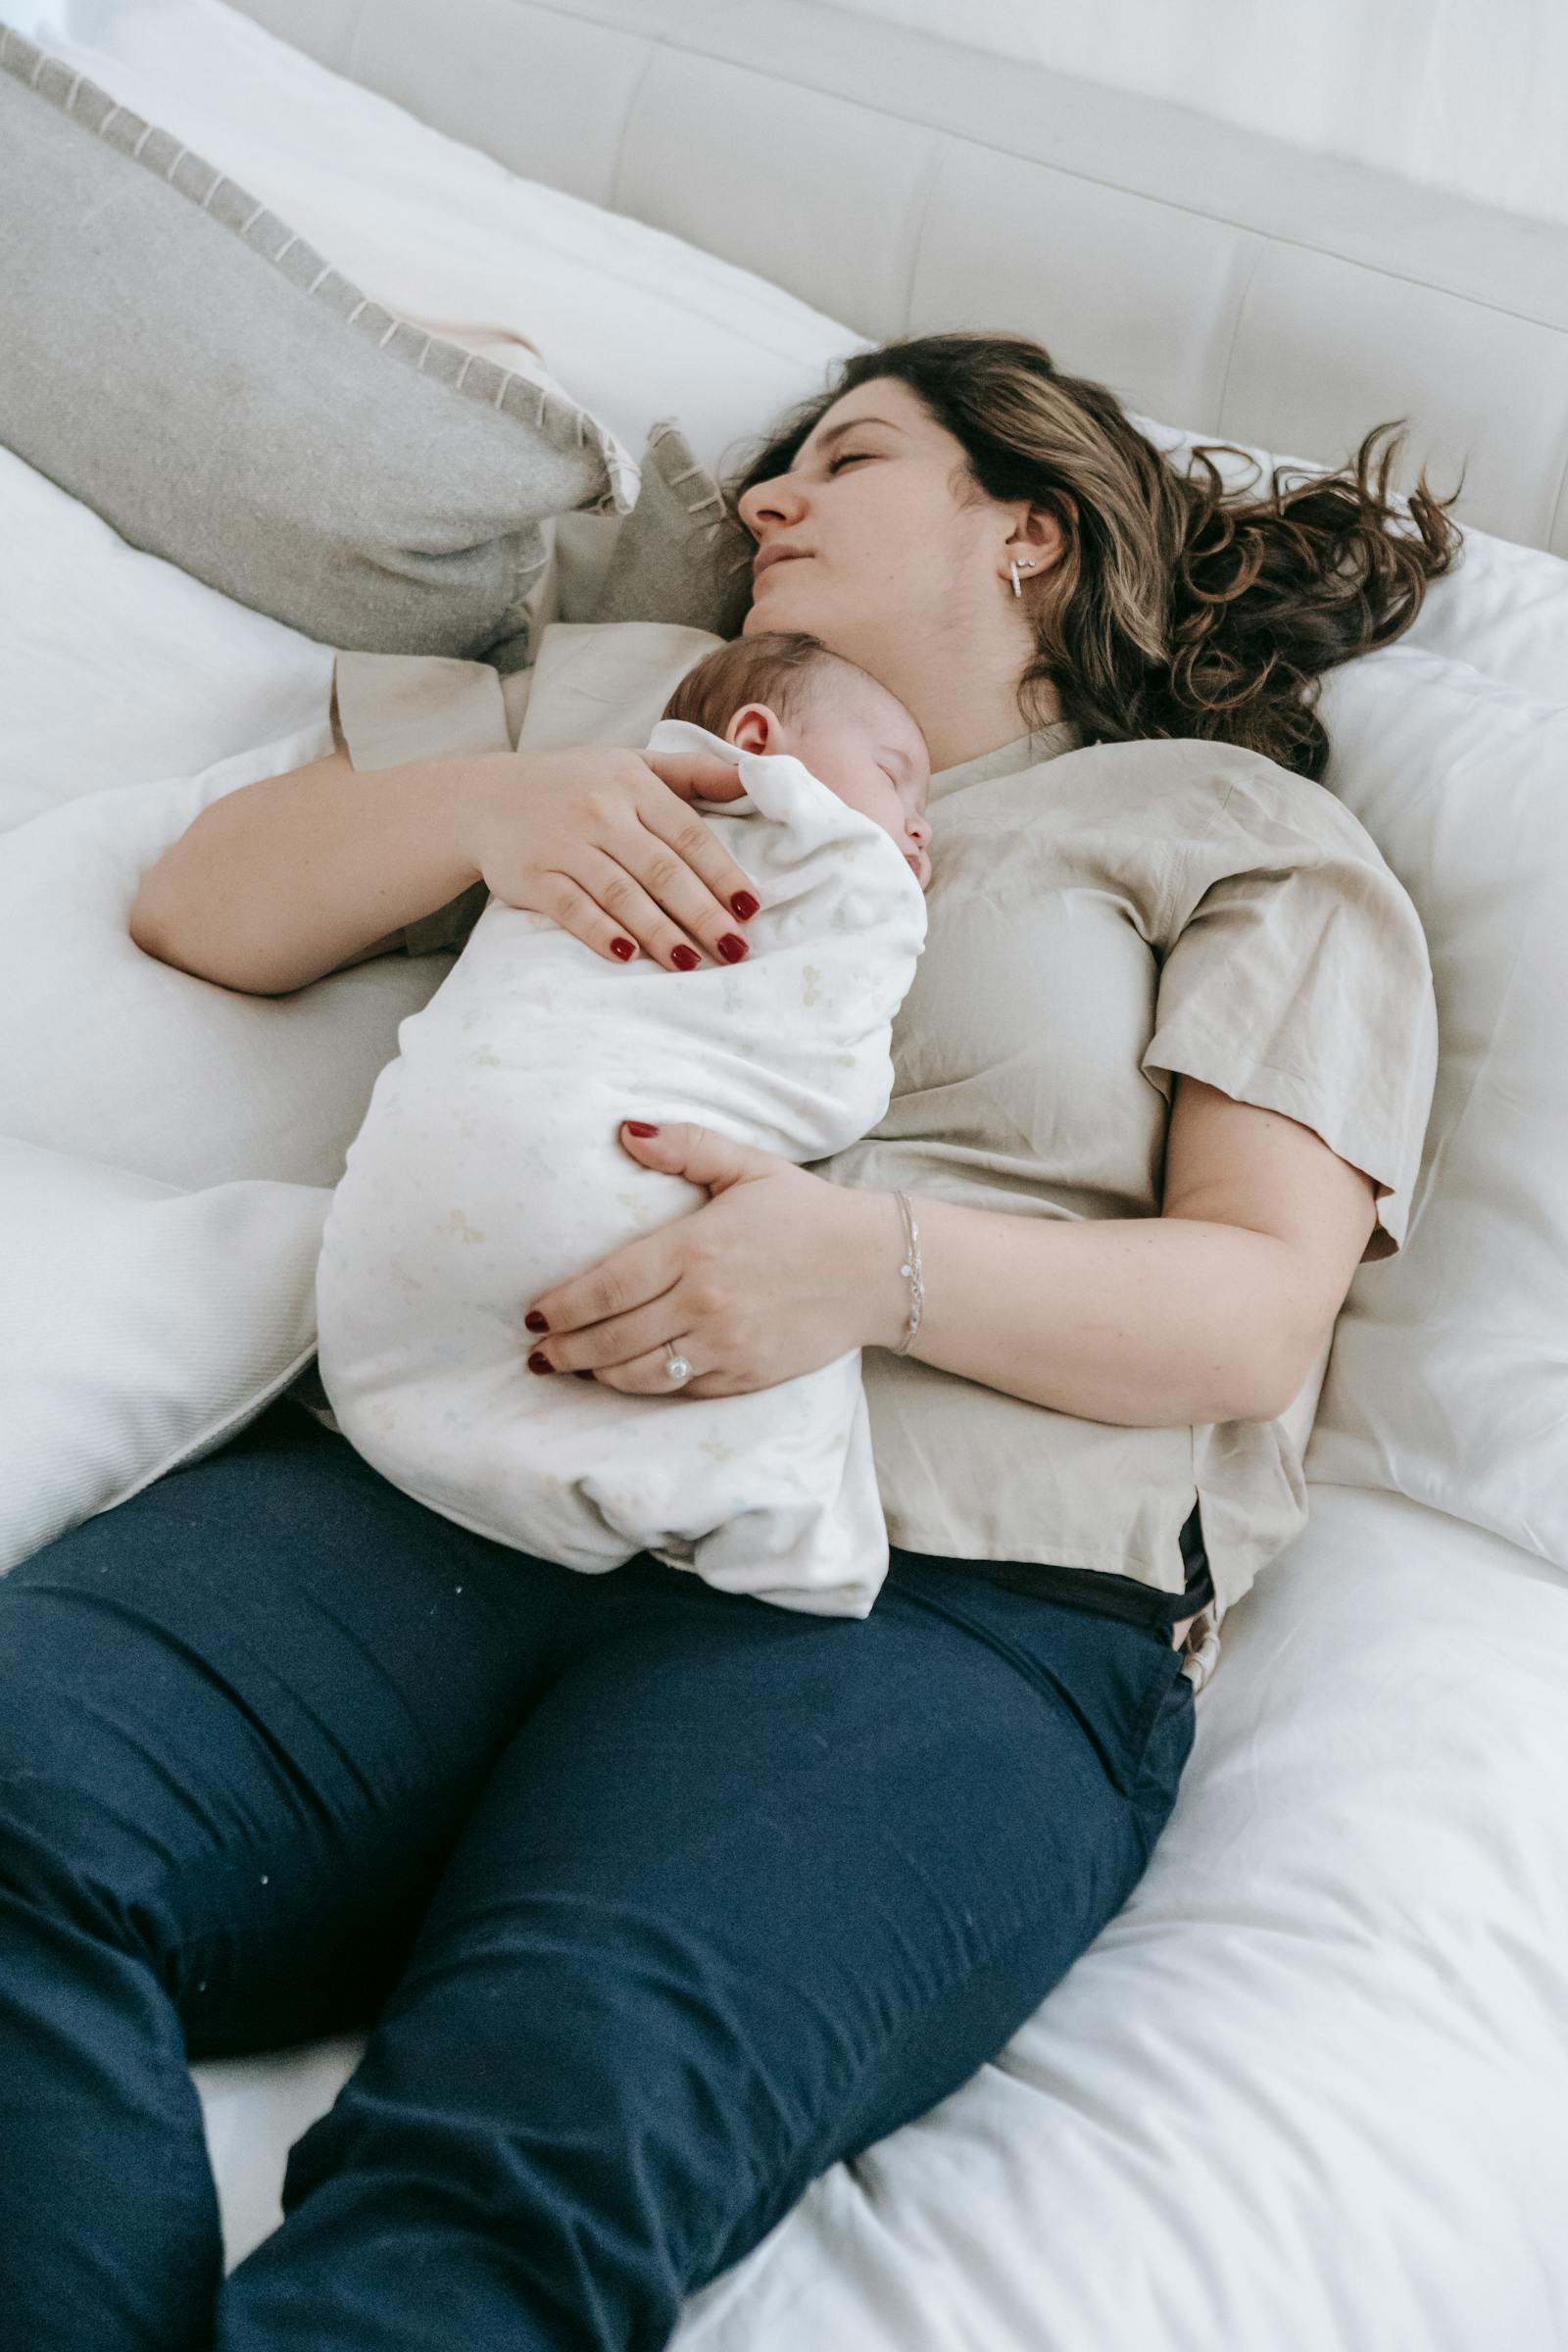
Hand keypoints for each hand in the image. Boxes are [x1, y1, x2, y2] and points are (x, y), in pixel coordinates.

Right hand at [466, 746, 757, 972]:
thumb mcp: (632, 765)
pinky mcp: (532, 877)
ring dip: (659, 931)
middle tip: (734, 948)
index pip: (688, 833)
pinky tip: (628, 955)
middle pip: (661, 869)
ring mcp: (564, 844)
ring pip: (621, 893)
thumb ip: (693, 773)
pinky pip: (572, 909)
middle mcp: (600, 811)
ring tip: (692, 963)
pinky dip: (600, 932)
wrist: (484, 798)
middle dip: (702, 912)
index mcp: (632, 784)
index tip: (750, 908)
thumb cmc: (575, 785)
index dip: (722, 872)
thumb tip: (758, 774)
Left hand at [522, 1123, 905, 1395]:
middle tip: (538, 1352)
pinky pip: (681, 1390)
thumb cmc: (807, 1213)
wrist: (877, 1269)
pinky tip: (628, 1377)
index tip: (534, 1315)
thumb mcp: (748, 1166)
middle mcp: (706, 1303)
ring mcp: (727, 1346)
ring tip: (574, 1367)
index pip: (609, 1286)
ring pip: (641, 1374)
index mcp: (697, 1248)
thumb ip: (685, 1146)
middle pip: (614, 1338)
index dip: (564, 1306)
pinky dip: (647, 1387)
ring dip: (599, 1374)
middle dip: (566, 1349)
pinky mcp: (747, 1377)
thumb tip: (625, 1130)